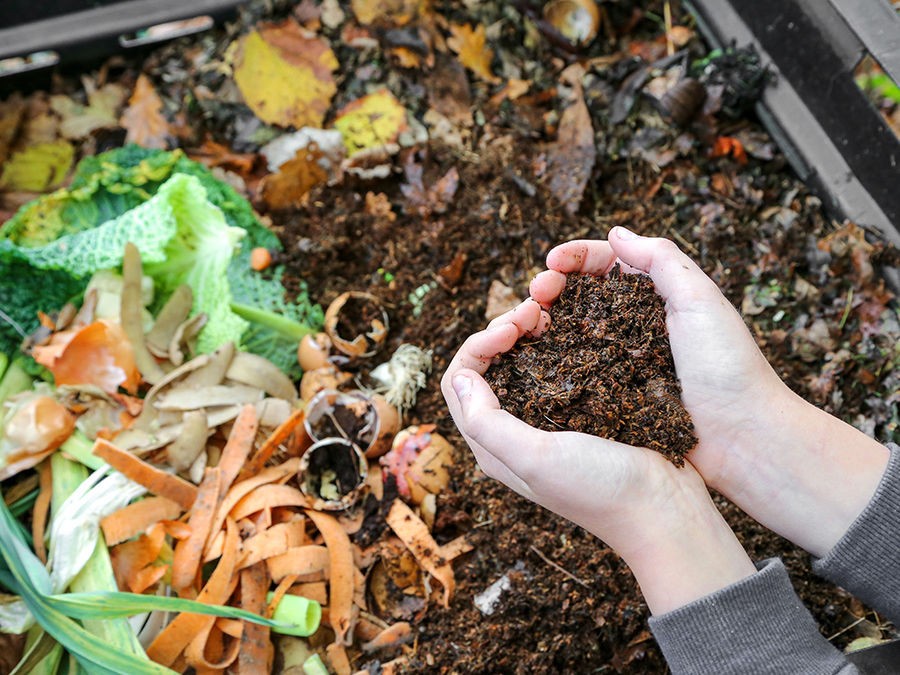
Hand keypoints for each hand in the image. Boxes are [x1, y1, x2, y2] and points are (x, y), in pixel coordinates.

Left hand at [441, 300, 755, 613]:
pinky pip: (558, 366)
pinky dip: (558, 342)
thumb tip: (460, 377)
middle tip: (534, 311)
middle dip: (502, 331)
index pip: (460, 382)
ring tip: (550, 312)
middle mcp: (515, 431)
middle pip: (488, 367)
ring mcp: (549, 420)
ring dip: (528, 332)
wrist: (664, 509)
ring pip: (522, 362)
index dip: (478, 345)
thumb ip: (488, 422)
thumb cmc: (600, 489)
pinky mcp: (582, 410)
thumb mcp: (536, 458)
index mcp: (493, 446)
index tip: (511, 328)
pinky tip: (575, 328)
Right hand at [531, 227, 889, 556]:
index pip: (607, 263)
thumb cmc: (728, 368)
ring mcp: (622, 361)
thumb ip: (662, 260)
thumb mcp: (701, 300)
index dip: (575, 257)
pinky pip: (576, 370)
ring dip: (546, 320)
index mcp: (658, 296)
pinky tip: (535, 356)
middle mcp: (635, 324)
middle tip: (535, 293)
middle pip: (582, 294)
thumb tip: (616, 233)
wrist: (742, 439)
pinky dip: (553, 358)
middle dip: (552, 285)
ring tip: (527, 322)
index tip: (551, 262)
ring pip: (572, 330)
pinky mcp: (614, 395)